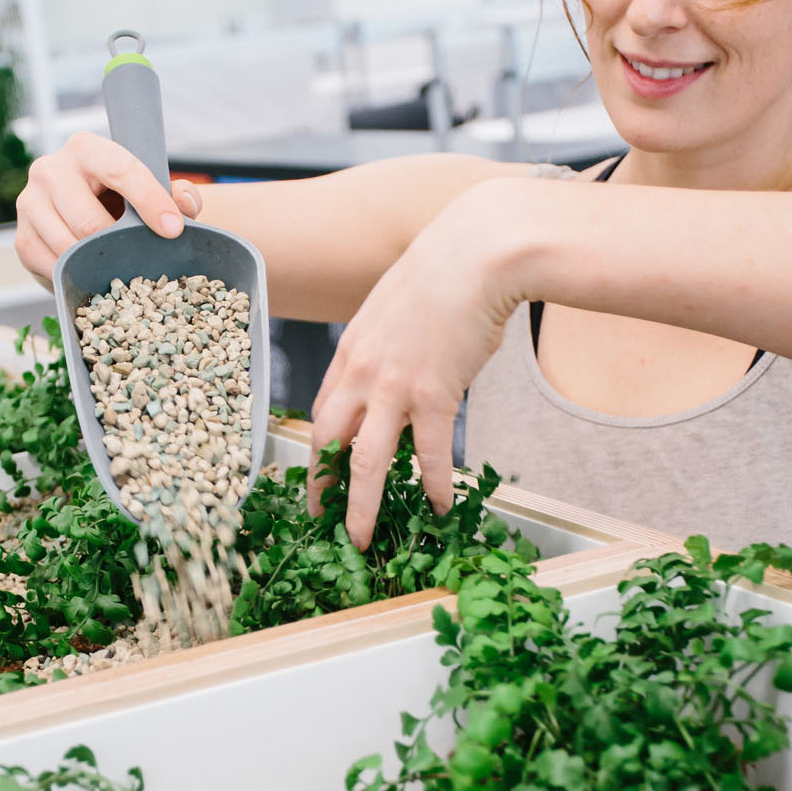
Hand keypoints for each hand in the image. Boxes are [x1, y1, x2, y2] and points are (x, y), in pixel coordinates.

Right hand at [16, 131, 204, 280]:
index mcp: (86, 148)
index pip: (120, 170)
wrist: (88, 216)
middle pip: (89, 221)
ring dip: (98, 263)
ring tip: (116, 265)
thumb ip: (178, 193)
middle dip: (118, 244)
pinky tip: (91, 270)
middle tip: (138, 257)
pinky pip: (54, 267)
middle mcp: (50, 169)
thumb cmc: (124, 200)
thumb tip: (184, 204)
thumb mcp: (153, 190)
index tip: (173, 229)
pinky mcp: (22, 239)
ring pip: (70, 247)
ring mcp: (30, 204)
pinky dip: (78, 276)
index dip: (149, 200)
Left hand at [308, 184, 522, 547]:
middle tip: (321, 521)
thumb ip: (385, 345)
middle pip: (328, 443)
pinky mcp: (433, 394)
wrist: (475, 252)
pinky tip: (440, 506)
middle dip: (321, 488)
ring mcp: (393, 387)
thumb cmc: (443, 273)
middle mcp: (361, 373)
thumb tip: (395, 371)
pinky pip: (428, 453)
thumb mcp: (394, 308)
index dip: (316, 451)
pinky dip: (433, 484)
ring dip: (362, 506)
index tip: (316, 477)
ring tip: (363, 538)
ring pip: (365, 462)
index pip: (322, 412)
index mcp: (349, 351)